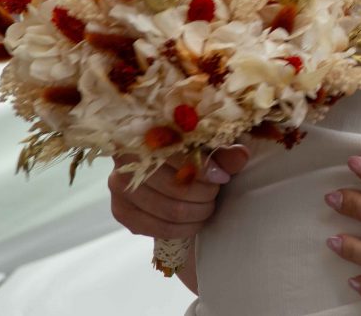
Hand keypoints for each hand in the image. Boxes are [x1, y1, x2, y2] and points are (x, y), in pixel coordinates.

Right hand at [108, 145, 248, 241]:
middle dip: (205, 194)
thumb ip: (224, 151)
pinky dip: (181, 229)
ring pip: (169, 210)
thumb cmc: (191, 146)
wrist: (165, 161)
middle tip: (216, 193)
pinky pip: (155, 228)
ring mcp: (119, 186)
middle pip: (175, 188)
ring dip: (197, 213)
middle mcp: (126, 158)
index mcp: (148, 131)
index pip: (179, 157)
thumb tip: (241, 157)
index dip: (205, 171)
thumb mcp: (210, 142)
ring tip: (207, 206)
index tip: (223, 178)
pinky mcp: (121, 210)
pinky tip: (193, 222)